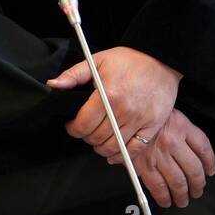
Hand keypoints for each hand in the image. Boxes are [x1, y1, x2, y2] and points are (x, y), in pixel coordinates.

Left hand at [48, 46, 181, 157]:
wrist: (161, 59)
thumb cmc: (129, 60)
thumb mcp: (98, 60)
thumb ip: (73, 75)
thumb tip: (52, 85)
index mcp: (108, 94)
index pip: (82, 125)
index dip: (73, 129)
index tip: (73, 125)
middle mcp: (124, 110)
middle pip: (96, 139)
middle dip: (86, 137)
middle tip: (87, 129)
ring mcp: (140, 120)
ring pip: (113, 147)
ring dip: (101, 148)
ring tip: (99, 139)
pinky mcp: (152, 126)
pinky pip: (134, 150)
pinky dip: (121, 156)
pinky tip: (115, 151)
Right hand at [109, 107, 214, 207]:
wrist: (120, 114)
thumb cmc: (144, 114)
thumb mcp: (167, 114)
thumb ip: (181, 131)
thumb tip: (193, 154)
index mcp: (182, 126)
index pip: (203, 148)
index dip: (209, 163)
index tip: (210, 171)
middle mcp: (173, 141)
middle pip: (194, 169)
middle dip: (198, 183)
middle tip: (198, 190)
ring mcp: (160, 155)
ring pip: (178, 181)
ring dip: (183, 194)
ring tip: (184, 199)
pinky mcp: (145, 165)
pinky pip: (158, 186)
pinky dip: (164, 197)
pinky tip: (167, 201)